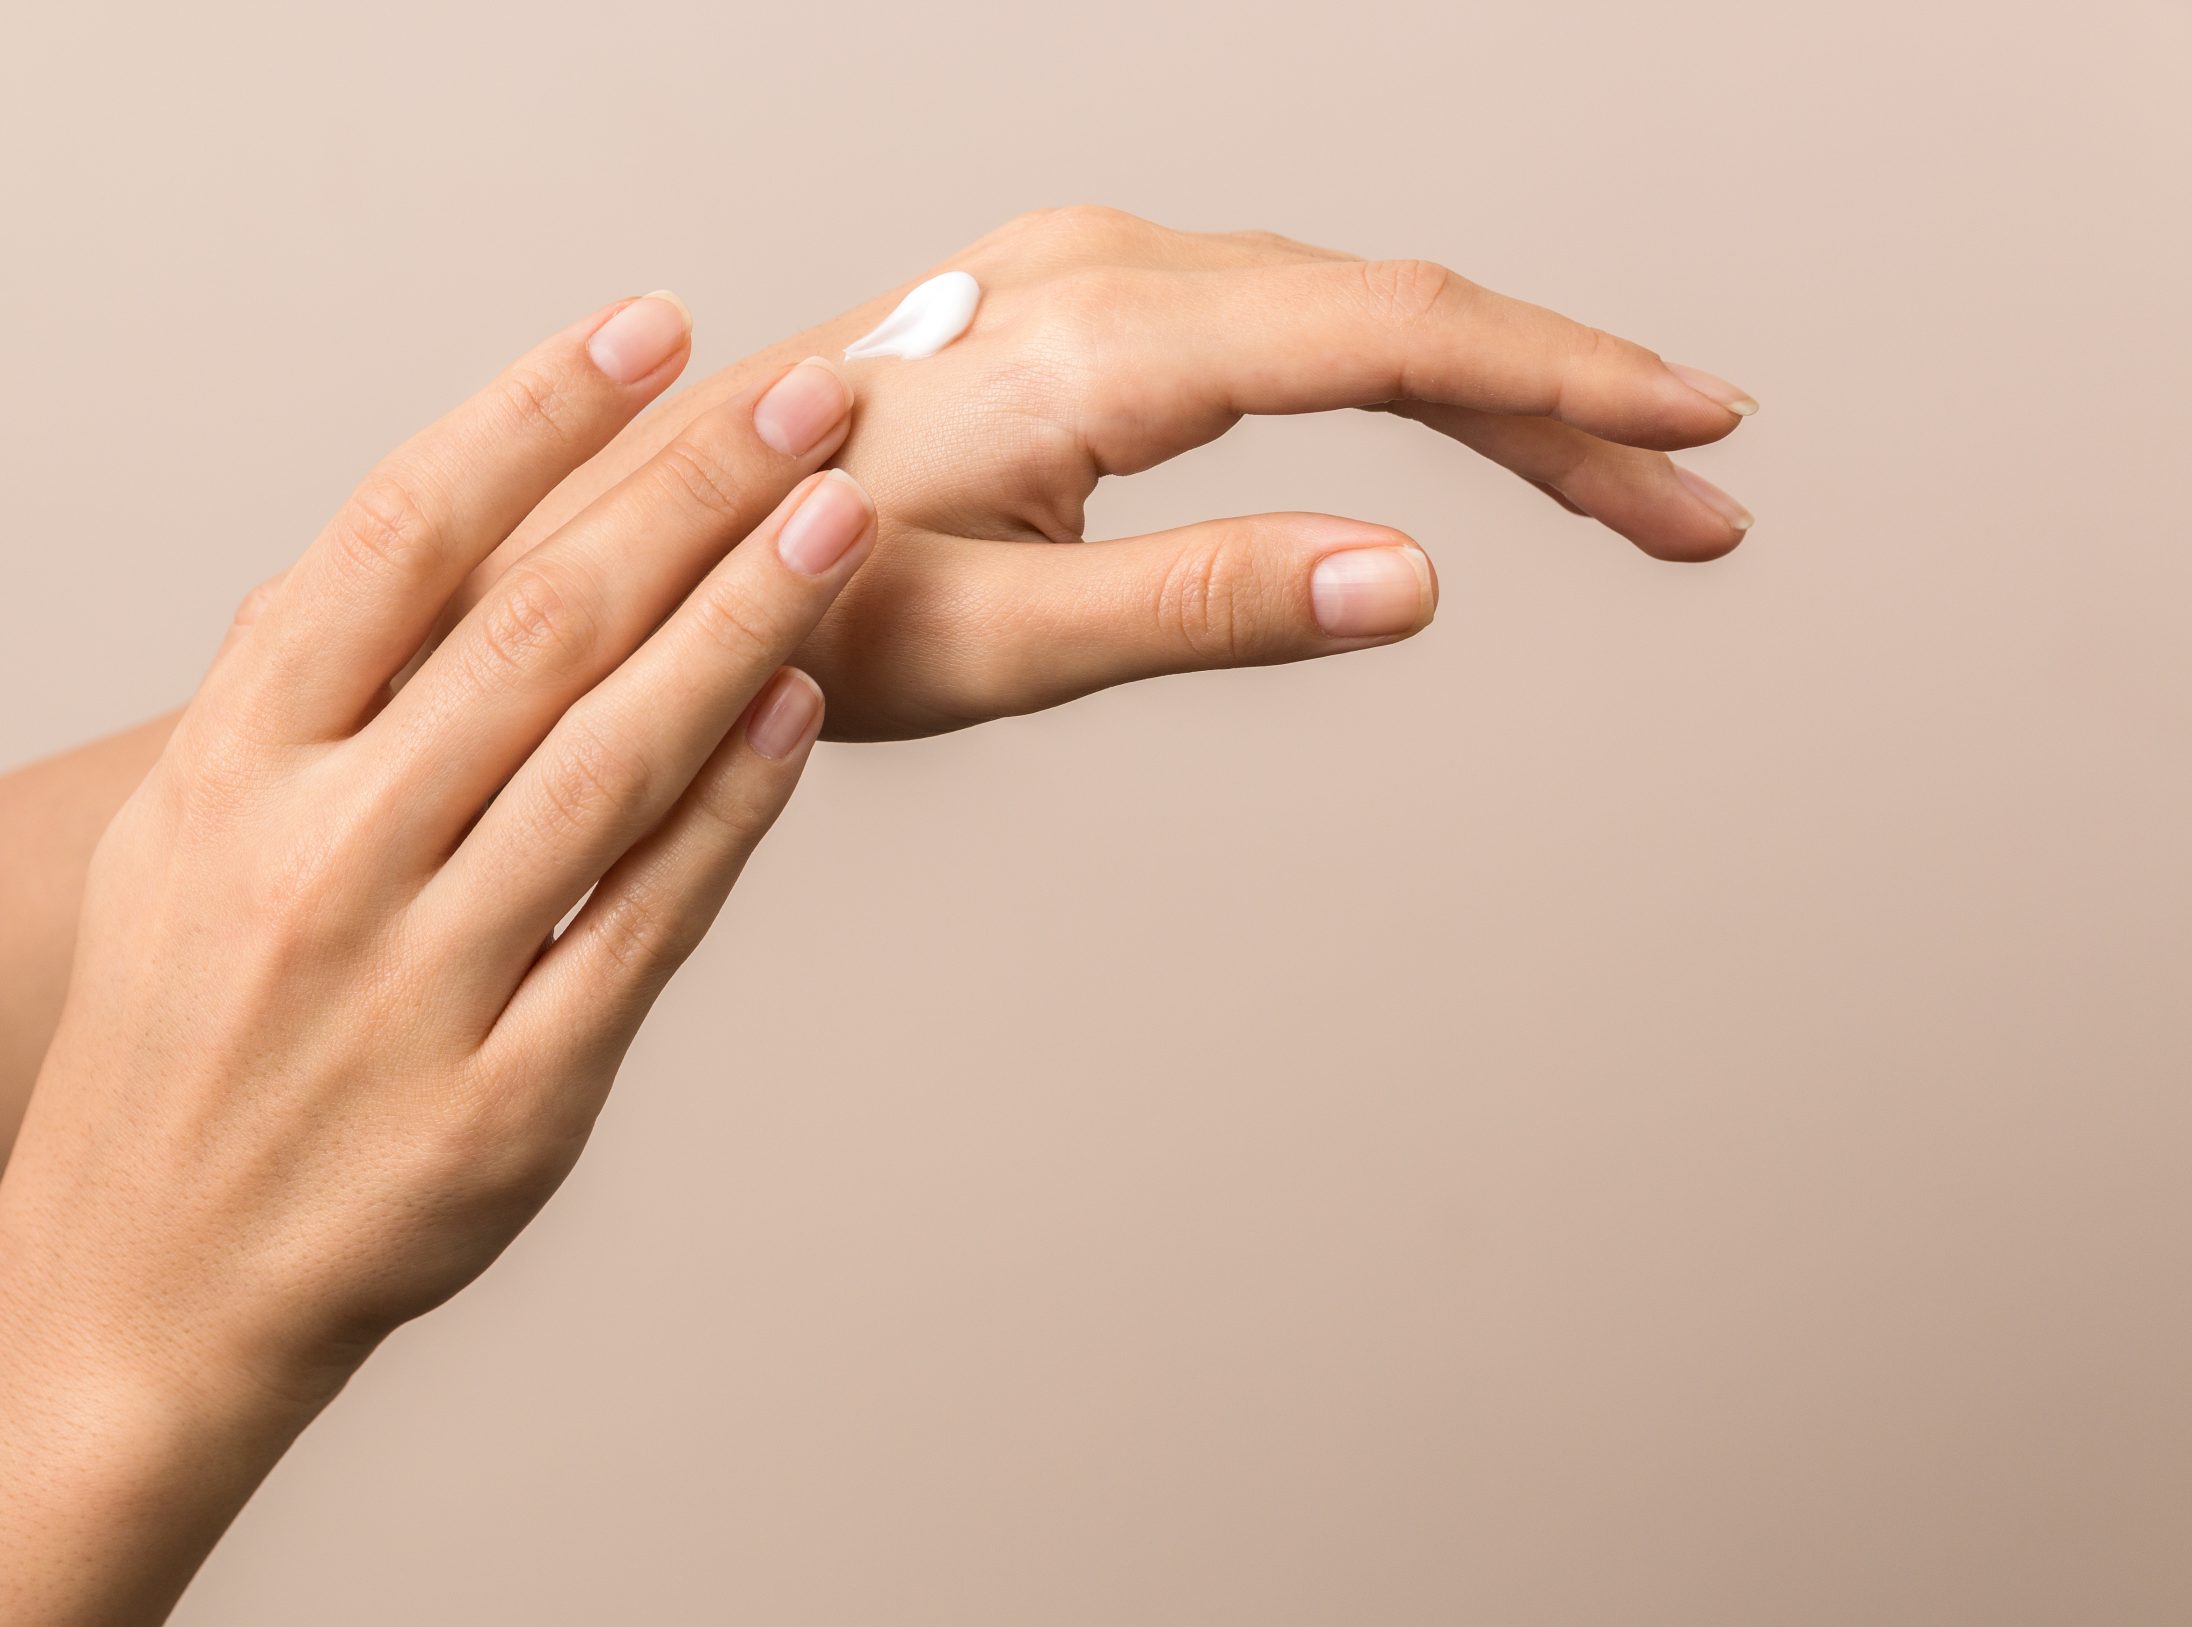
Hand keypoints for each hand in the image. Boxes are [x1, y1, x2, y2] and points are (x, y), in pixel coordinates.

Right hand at [0, 294, 871, 1404]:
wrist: (137, 1293)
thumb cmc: (173, 1048)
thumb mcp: (169, 846)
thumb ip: (281, 697)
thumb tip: (405, 541)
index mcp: (223, 774)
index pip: (394, 540)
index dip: (532, 417)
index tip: (652, 328)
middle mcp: (315, 862)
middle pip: (533, 628)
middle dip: (688, 492)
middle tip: (812, 391)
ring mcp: (417, 987)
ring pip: (611, 761)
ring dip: (742, 621)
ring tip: (843, 515)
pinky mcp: (510, 1102)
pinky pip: (647, 926)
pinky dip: (733, 810)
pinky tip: (804, 708)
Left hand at [467, 206, 1757, 738]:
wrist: (645, 534)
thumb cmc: (782, 595)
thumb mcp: (996, 639)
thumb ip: (1206, 603)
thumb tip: (1409, 579)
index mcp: (1104, 338)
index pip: (1398, 336)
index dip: (1569, 385)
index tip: (1700, 433)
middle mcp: (1105, 269)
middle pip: (1404, 312)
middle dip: (1571, 406)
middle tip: (1701, 508)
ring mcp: (1089, 271)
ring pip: (1354, 309)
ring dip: (1501, 393)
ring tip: (1624, 488)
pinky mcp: (1076, 302)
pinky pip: (1286, 316)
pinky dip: (1398, 374)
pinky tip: (1459, 426)